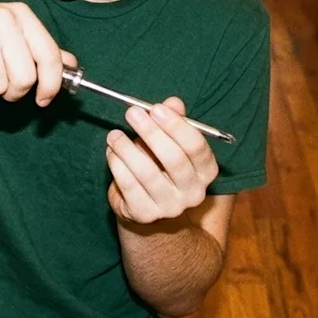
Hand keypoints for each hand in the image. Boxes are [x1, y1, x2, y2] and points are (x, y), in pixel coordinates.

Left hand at [105, 98, 218, 224]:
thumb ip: (173, 120)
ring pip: (148, 174)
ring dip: (127, 149)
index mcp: (206, 171)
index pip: (196, 147)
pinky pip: (129, 187)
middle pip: (175, 160)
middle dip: (151, 133)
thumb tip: (173, 103)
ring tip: (114, 134)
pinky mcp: (145, 214)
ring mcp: (170, 206)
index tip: (155, 108)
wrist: (144, 204)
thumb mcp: (169, 141)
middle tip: (132, 113)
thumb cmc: (159, 164)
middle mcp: (193, 192)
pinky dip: (117, 166)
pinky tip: (111, 152)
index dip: (176, 125)